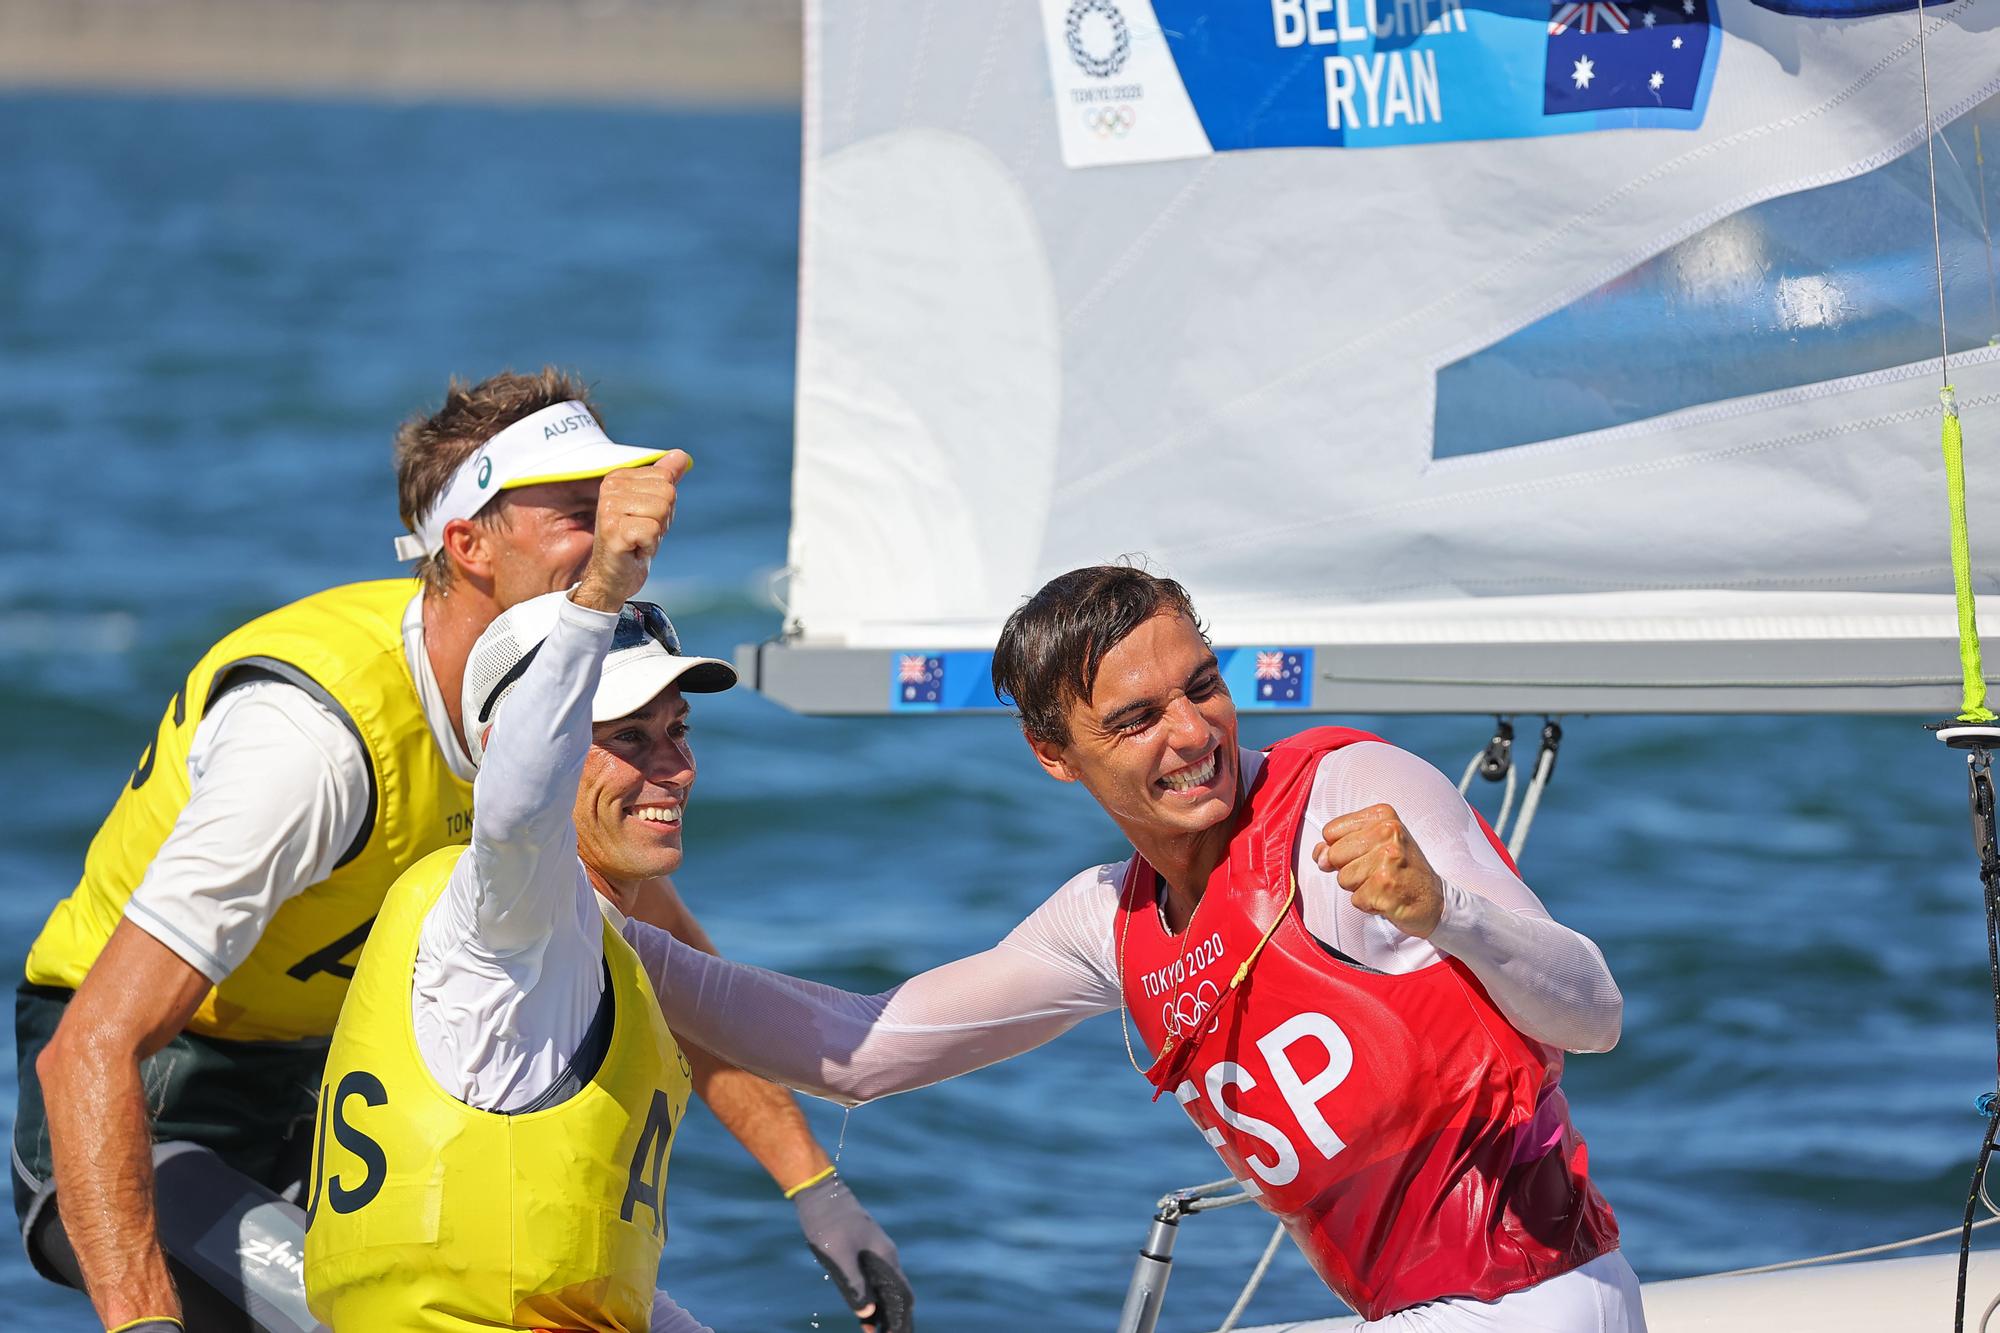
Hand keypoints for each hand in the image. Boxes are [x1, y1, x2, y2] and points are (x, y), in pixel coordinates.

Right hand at [572, 452, 691, 611]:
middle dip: (663, 519)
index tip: (646, 518)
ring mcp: (609, 509)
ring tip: (638, 540)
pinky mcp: (613, 531)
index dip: (665, 504)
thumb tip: (682, 455)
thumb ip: (666, 478)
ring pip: (661, 510)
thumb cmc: (634, 540)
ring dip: (656, 532)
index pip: (666, 479)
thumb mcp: (653, 505)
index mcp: (618, 477)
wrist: (613, 577)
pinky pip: (653, 530)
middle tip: (643, 532)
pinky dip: (650, 545)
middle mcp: (609, 488)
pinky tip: (635, 549)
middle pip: (667, 493)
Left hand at [791, 1172, 913, 1332]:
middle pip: (897, 1294)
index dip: (902, 1318)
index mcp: (885, 1258)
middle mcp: (885, 1257)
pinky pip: (873, 1281)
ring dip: (883, 1312)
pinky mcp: (862, 1253)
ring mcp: (875, 1254)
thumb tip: (867, 1314)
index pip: (903, 1295)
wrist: (820, 1194)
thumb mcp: (839, 1255)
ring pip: (885, 1289)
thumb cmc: (829, 1222)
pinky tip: (864, 1315)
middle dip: (895, 1318)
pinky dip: (872, 1300)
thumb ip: (855, 1284)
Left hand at [1312, 803, 1444, 938]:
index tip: (1364, 854)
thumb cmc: (1402, 870)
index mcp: (1383, 815)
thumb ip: (1341, 844)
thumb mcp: (1374, 845)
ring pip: (1343, 878)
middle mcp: (1388, 833)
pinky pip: (1355, 899)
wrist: (1434, 901)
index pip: (1330, 831)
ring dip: (1359, 888)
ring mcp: (1388, 860)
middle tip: (1376, 872)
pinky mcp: (1386, 887)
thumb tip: (1320, 855)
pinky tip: (1387, 897)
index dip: (1340, 849)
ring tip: (1383, 884)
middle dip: (1349, 869)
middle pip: (1334, 854)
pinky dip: (1368, 903)